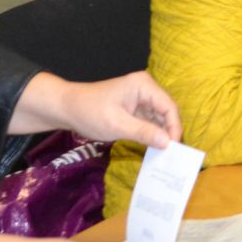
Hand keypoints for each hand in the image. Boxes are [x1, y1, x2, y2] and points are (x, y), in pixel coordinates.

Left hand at [54, 72, 181, 149]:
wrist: (67, 108)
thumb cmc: (90, 112)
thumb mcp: (117, 125)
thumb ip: (143, 132)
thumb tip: (168, 143)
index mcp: (144, 85)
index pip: (169, 106)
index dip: (174, 127)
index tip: (174, 148)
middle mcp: (146, 89)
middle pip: (167, 112)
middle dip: (170, 132)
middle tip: (172, 155)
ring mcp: (141, 99)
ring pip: (160, 119)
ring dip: (162, 135)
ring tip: (165, 155)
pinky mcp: (136, 109)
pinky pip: (150, 122)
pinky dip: (152, 135)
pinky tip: (155, 149)